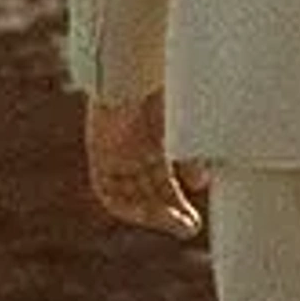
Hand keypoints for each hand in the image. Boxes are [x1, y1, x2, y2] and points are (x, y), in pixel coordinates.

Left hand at [84, 92, 202, 239]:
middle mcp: (133, 144)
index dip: (177, 196)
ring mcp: (115, 149)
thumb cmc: (164, 89)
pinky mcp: (98, 152)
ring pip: (131, 193)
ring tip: (178, 224)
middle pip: (149, 188)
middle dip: (169, 211)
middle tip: (191, 228)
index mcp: (154, 133)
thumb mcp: (183, 126)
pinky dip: (127, 206)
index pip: (163, 175)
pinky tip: (148, 215)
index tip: (196, 213)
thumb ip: (191, 155)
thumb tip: (201, 184)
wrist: (133, 72)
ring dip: (152, 214)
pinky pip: (108, 191)